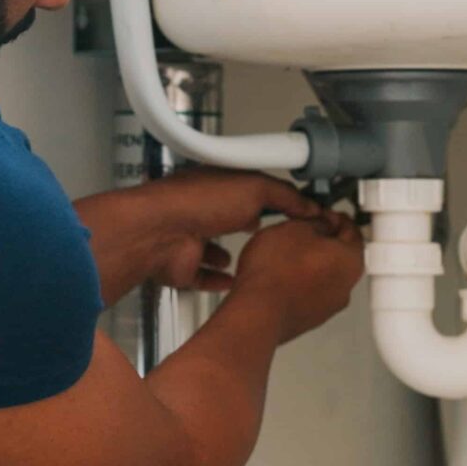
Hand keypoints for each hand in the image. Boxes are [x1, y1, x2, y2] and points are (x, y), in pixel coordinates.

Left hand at [75, 169, 322, 300]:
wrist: (160, 231)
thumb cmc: (196, 201)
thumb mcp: (254, 187)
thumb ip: (284, 195)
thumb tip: (307, 204)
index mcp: (216, 184)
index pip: (247, 189)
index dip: (271, 198)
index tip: (293, 211)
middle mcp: (200, 209)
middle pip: (228, 218)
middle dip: (247, 224)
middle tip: (272, 236)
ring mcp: (188, 238)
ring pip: (212, 249)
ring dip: (228, 256)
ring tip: (251, 261)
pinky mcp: (181, 266)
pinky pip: (200, 276)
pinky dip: (215, 279)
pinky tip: (230, 281)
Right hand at [230, 212, 364, 343]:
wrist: (256, 312)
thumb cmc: (275, 272)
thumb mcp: (295, 228)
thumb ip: (315, 222)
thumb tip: (320, 223)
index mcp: (350, 260)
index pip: (352, 230)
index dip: (334, 216)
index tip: (323, 214)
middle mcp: (345, 286)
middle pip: (339, 255)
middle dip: (322, 241)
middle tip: (302, 231)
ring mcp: (328, 306)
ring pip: (324, 276)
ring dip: (310, 264)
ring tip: (285, 255)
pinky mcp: (309, 318)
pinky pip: (309, 293)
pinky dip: (299, 283)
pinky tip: (280, 276)